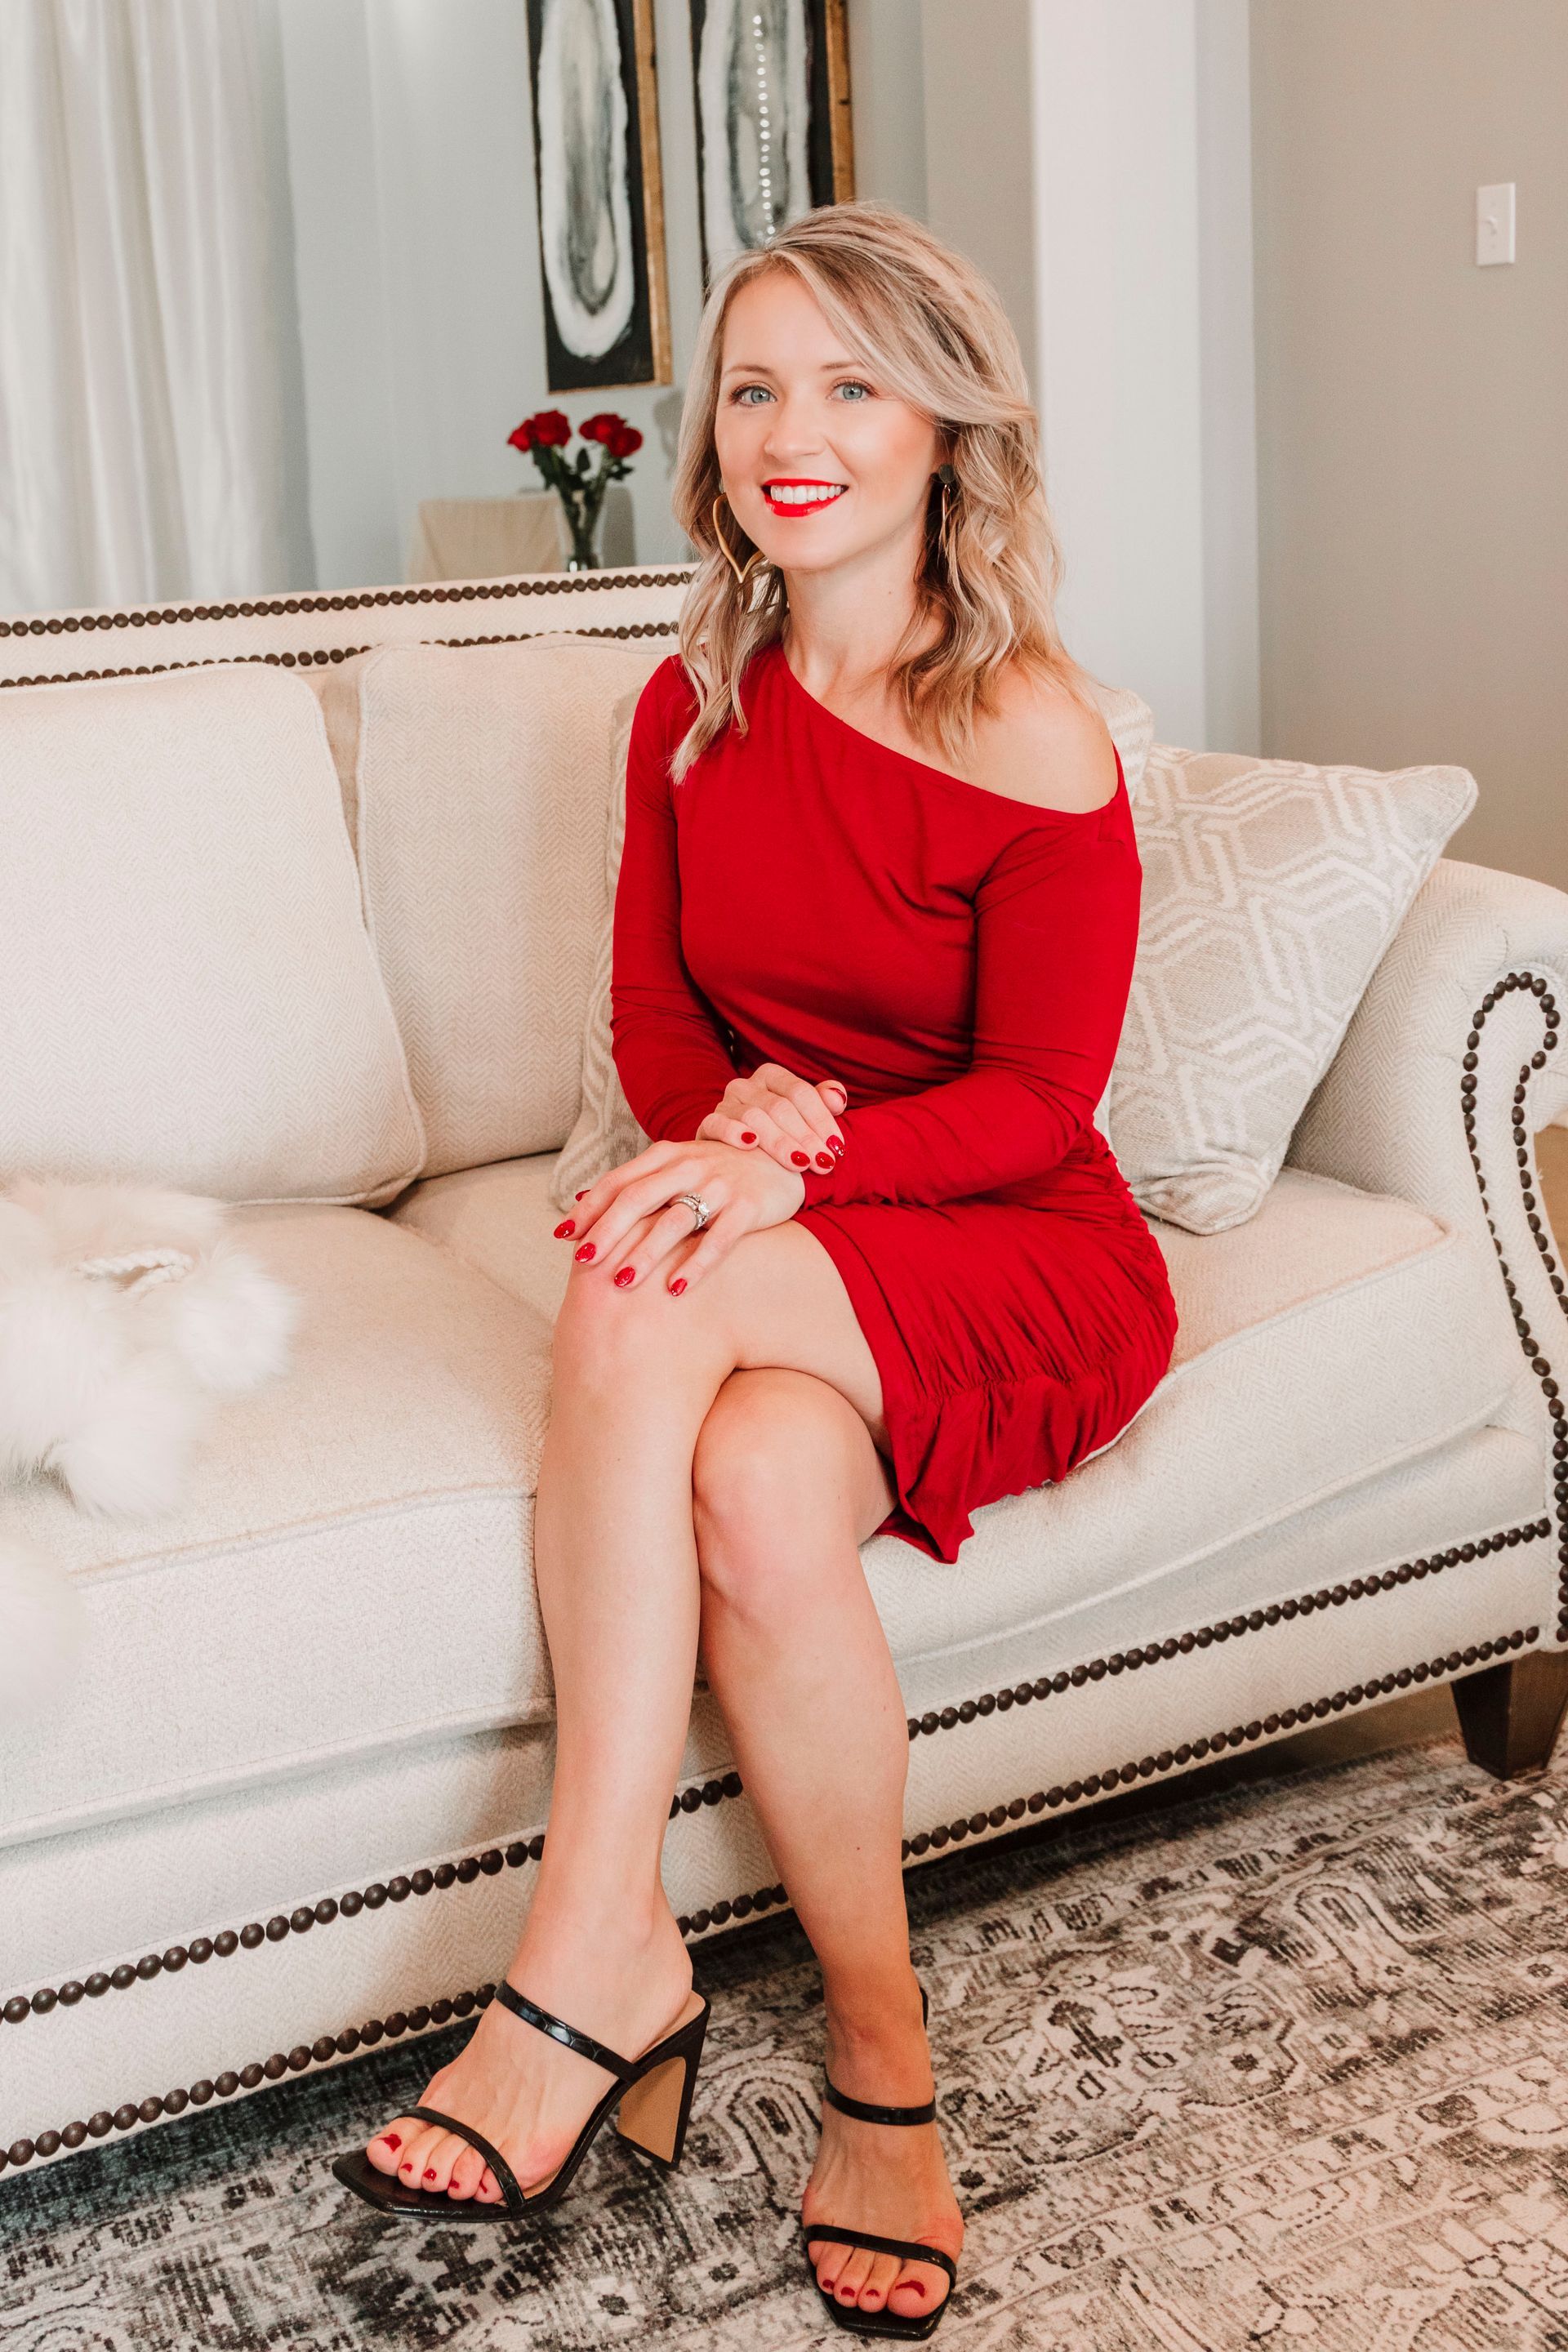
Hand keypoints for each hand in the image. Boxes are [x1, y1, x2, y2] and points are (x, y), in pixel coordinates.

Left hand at [554, 1137, 804, 1294]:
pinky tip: (676, 1289)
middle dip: (607, 1231)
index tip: (562, 1237)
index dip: (589, 1209)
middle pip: (638, 1198)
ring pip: (675, 1220)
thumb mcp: (676, 1167)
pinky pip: (719, 1239)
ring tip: (622, 1283)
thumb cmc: (718, 1171)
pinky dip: (696, 1264)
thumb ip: (634, 1183)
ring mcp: (720, 1185)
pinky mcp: (748, 1207)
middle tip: (584, 1262)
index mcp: (666, 1156)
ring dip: (645, 1253)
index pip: (618, 1181)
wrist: (782, 1160)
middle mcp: (689, 1165)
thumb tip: (580, 1202)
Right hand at [695, 1064, 848, 1177]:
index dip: (821, 1119)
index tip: (837, 1147)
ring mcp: (725, 1104)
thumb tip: (838, 1097)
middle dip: (805, 1136)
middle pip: (780, 1107)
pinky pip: (716, 1124)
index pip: (800, 1092)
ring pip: (753, 1117)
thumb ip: (824, 1103)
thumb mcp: (805, 1118)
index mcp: (772, 1076)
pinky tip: (751, 1145)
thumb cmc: (781, 1136)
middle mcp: (746, 1085)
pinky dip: (733, 1132)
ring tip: (800, 1163)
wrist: (739, 1162)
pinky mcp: (708, 1125)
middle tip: (823, 1163)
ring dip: (779, 1141)